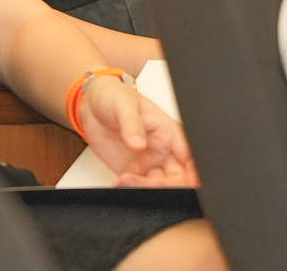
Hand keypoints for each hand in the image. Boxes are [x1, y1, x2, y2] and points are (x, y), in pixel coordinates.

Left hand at [76, 76, 199, 187]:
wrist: (92, 105)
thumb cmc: (114, 97)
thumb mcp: (124, 104)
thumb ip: (132, 124)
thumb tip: (139, 143)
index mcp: (169, 132)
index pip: (189, 155)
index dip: (193, 172)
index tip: (187, 182)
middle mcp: (163, 150)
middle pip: (178, 177)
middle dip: (167, 185)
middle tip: (147, 183)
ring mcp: (149, 162)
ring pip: (159, 186)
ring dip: (146, 189)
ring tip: (125, 180)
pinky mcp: (134, 171)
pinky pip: (139, 187)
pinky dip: (132, 189)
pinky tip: (120, 181)